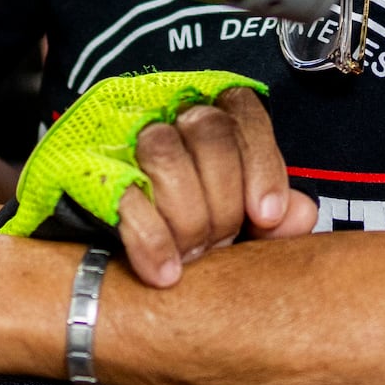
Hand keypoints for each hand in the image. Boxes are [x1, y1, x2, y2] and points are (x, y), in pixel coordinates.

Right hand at [116, 85, 316, 286]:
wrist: (102, 265)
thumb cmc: (181, 234)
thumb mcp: (234, 229)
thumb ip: (271, 221)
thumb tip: (302, 215)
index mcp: (205, 118)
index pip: (242, 110)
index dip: (261, 161)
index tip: (266, 215)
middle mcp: (162, 116)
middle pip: (207, 129)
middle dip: (223, 197)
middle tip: (221, 242)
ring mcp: (119, 138)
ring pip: (164, 151)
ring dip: (187, 215)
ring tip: (193, 257)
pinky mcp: (82, 170)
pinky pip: (123, 196)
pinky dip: (152, 240)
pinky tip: (167, 273)